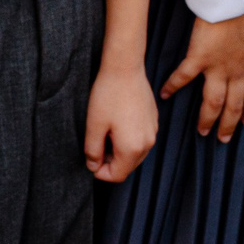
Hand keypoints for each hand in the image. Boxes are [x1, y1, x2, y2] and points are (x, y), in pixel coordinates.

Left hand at [84, 62, 158, 182]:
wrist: (125, 68)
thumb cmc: (108, 95)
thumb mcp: (94, 125)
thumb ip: (92, 150)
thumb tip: (93, 166)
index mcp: (132, 148)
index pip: (118, 175)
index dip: (101, 172)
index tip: (90, 160)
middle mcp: (148, 143)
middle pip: (128, 166)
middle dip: (110, 162)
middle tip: (95, 146)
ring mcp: (153, 132)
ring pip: (135, 154)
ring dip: (119, 151)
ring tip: (104, 133)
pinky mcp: (153, 121)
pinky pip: (140, 140)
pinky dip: (128, 140)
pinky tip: (116, 124)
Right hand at [161, 5, 243, 142]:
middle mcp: (237, 71)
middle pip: (235, 105)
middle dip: (229, 124)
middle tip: (223, 138)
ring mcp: (218, 67)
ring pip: (214, 101)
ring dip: (208, 118)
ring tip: (203, 132)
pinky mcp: (199, 58)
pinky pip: (185, 77)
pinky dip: (174, 86)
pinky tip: (165, 95)